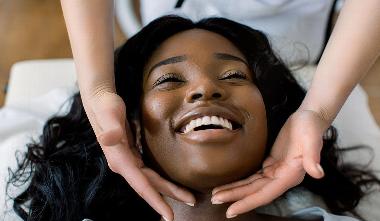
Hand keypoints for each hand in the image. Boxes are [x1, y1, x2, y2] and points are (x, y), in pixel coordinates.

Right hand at [83, 90, 194, 220]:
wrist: (99, 99)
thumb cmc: (105, 105)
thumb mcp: (108, 114)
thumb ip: (110, 128)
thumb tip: (107, 139)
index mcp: (120, 160)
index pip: (141, 185)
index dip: (155, 200)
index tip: (169, 215)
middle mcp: (124, 164)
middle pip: (150, 185)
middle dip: (169, 196)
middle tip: (192, 201)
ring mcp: (128, 161)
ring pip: (150, 180)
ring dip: (167, 189)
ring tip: (187, 196)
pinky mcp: (132, 155)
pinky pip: (148, 172)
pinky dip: (160, 180)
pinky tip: (169, 183)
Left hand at [211, 109, 326, 217]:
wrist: (310, 117)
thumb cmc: (310, 127)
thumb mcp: (311, 139)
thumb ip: (313, 157)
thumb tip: (318, 173)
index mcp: (290, 176)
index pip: (265, 194)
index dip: (247, 203)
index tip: (231, 210)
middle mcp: (282, 178)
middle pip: (254, 192)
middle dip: (235, 197)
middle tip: (214, 200)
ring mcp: (276, 172)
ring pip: (252, 185)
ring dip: (235, 190)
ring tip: (217, 194)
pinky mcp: (271, 164)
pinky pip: (254, 177)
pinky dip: (241, 181)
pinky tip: (230, 184)